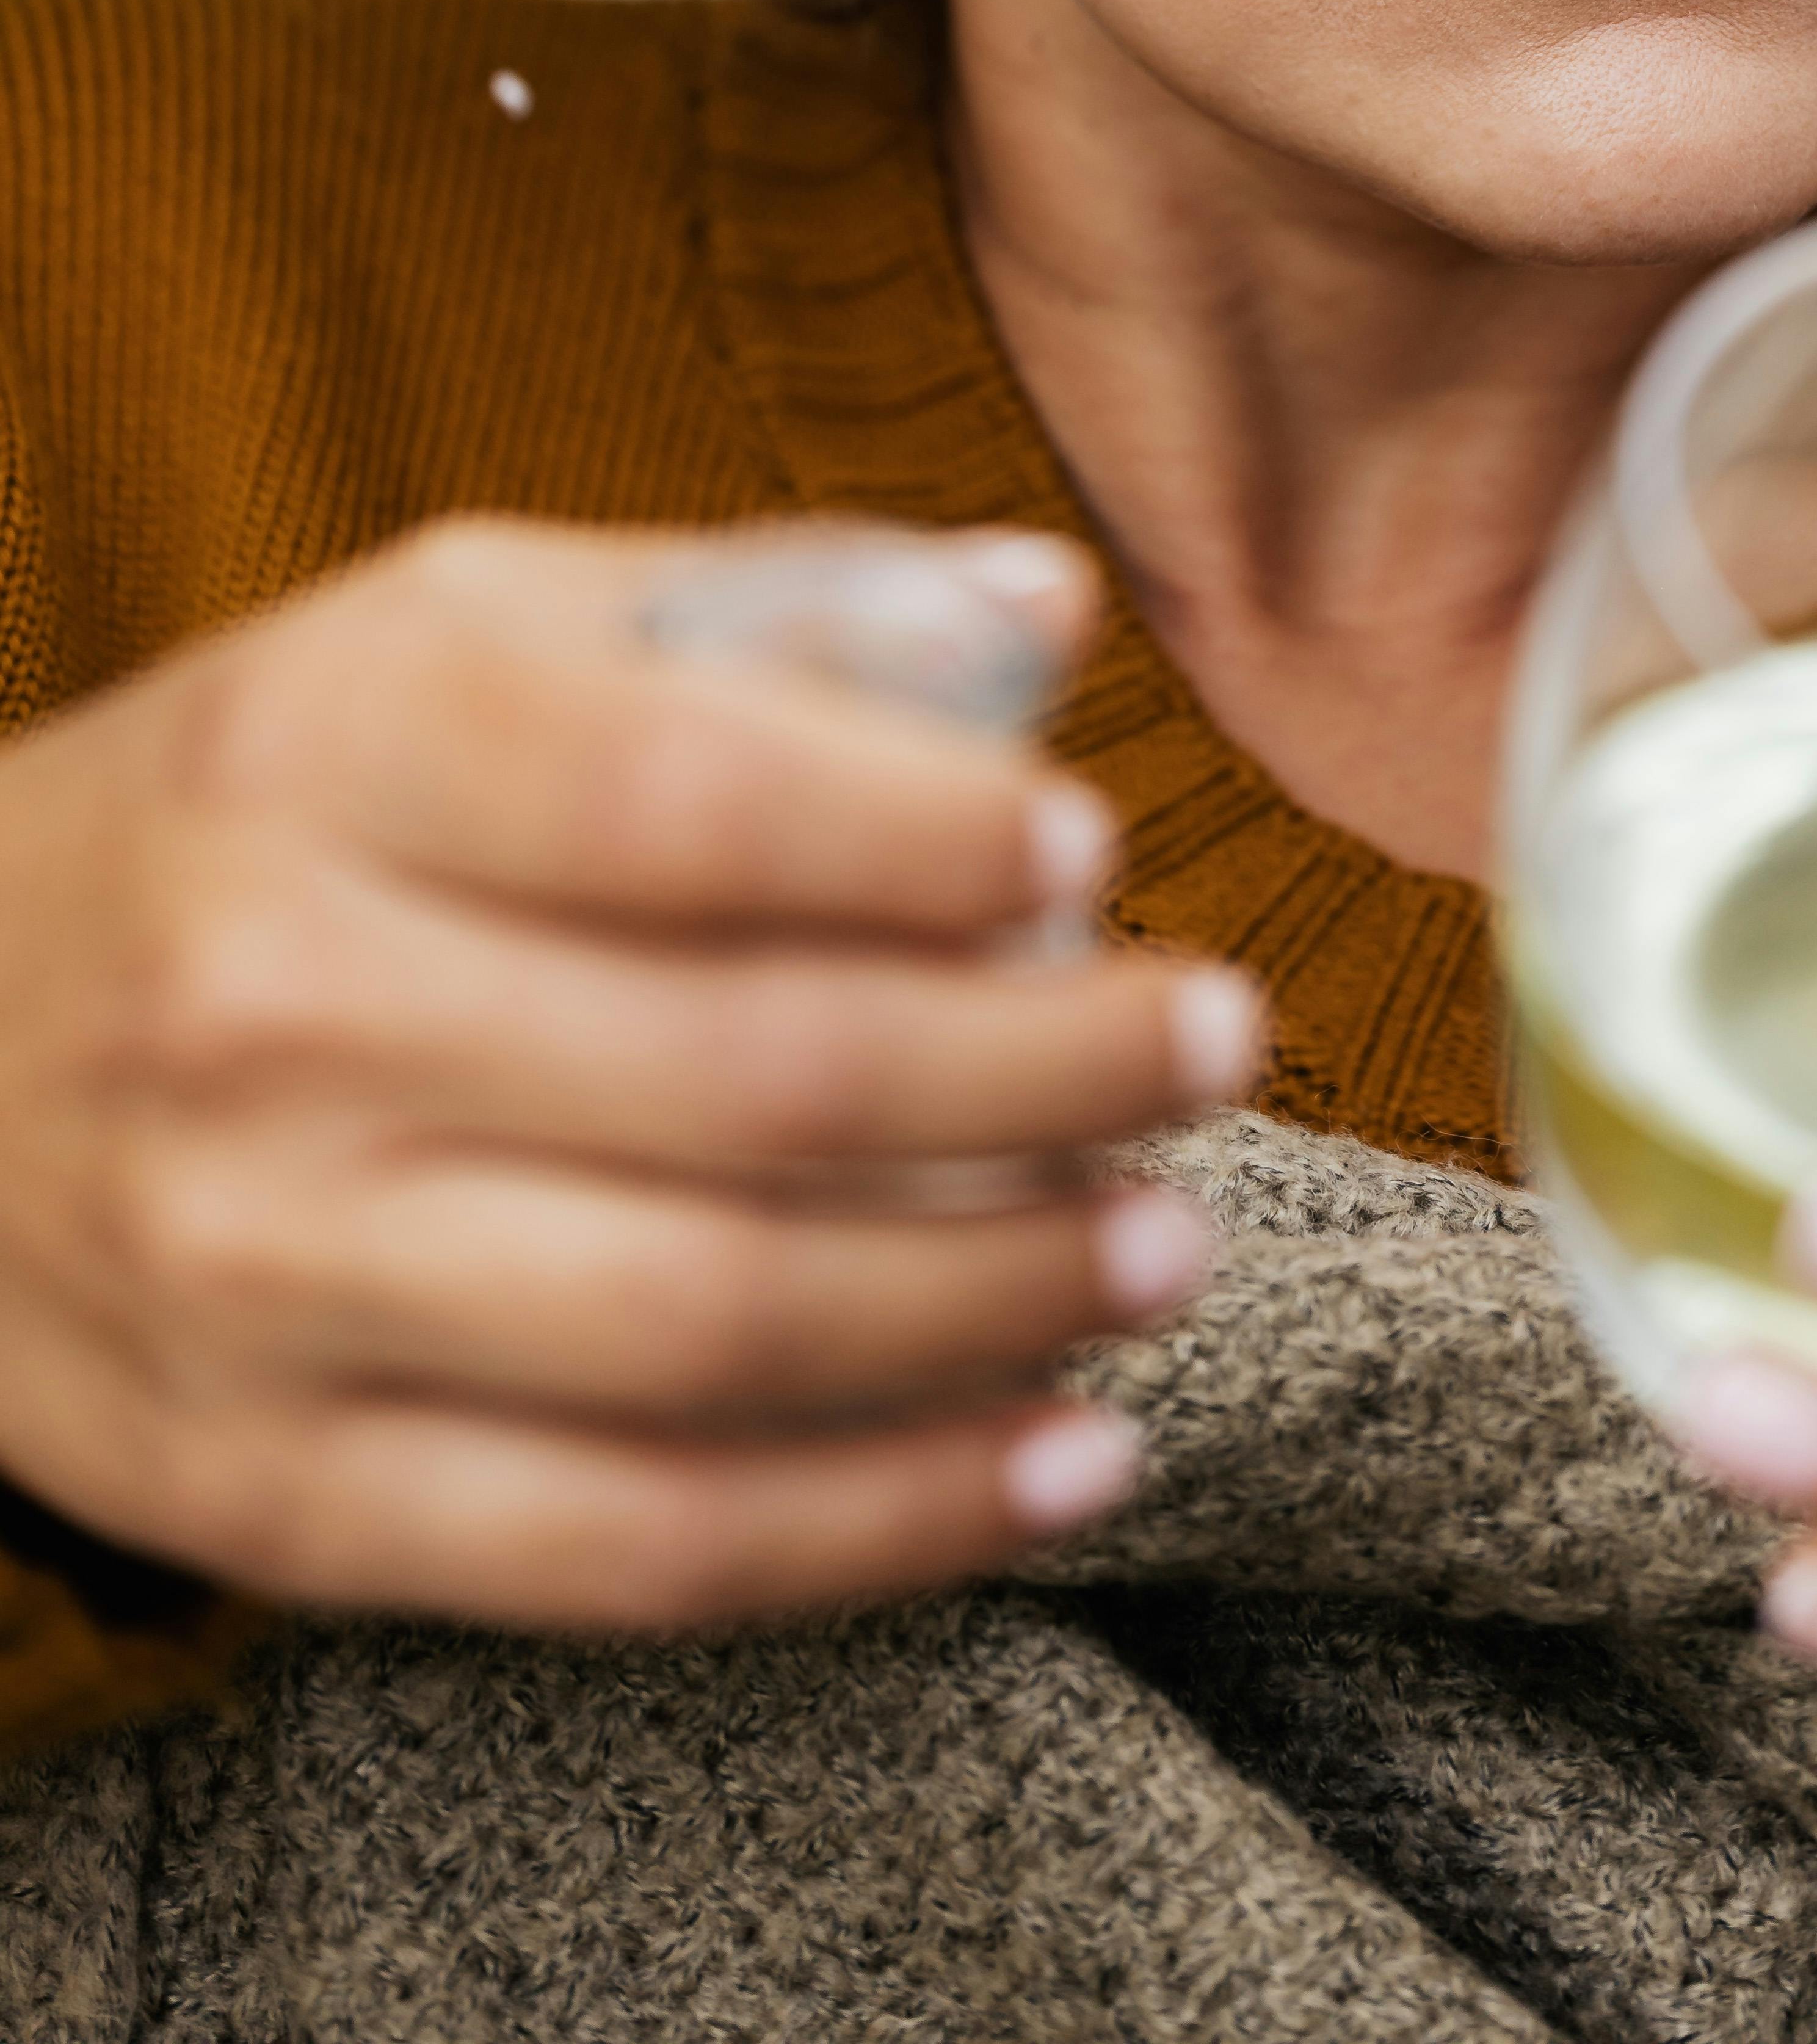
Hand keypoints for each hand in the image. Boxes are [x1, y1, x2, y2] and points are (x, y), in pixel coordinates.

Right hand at [0, 518, 1260, 1630]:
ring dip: (995, 1304)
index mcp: (336, 754)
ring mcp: (268, 1275)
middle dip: (1044, 1074)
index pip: (688, 796)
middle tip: (1217, 1042)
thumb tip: (1046, 611)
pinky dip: (874, 1526)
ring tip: (1169, 1245)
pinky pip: (625, 1544)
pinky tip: (1055, 1458)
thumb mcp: (445, 631)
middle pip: (750, 1077)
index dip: (927, 836)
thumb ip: (744, 608)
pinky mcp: (280, 1488)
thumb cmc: (263, 812)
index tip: (1095, 852)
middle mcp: (286, 1012)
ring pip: (715, 1330)